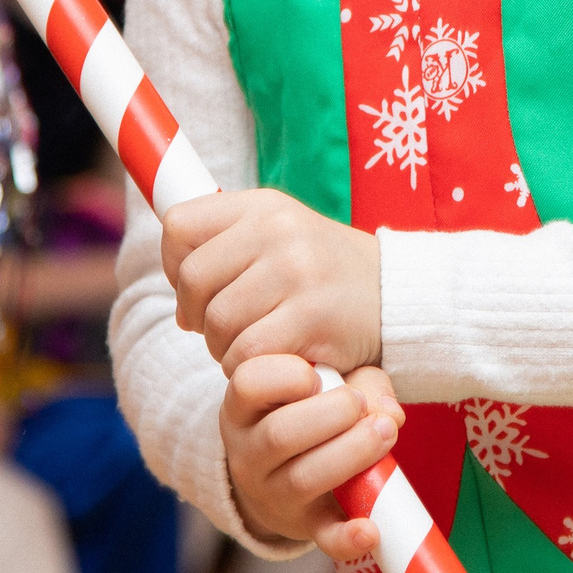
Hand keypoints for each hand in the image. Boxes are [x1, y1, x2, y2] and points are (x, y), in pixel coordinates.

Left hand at [163, 188, 381, 374]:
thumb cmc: (327, 274)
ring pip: (216, 321)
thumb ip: (227, 250)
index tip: (199, 289)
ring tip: (254, 344)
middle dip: (198, 314)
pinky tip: (273, 360)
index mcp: (264, 206)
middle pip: (192, 279)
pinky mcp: (310, 315)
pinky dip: (249, 366)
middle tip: (226, 329)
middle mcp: (277, 229)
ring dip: (224, 346)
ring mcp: (295, 270)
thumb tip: (178, 303)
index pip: (179, 225)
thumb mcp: (282, 237)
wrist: (398, 297)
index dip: (174, 264)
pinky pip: (246, 352)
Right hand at [224, 354, 402, 559]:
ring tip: (386, 432)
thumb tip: (388, 411)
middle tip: (362, 405)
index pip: (248, 383)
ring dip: (352, 454)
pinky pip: (322, 535)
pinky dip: (346, 538)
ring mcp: (271, 493)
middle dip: (334, 413)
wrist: (280, 469)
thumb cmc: (307, 407)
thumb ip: (358, 379)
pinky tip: (370, 530)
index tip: (318, 375)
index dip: (289, 375)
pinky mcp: (303, 525)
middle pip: (279, 434)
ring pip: (301, 480)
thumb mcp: (323, 379)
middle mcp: (247, 452)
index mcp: (243, 407)